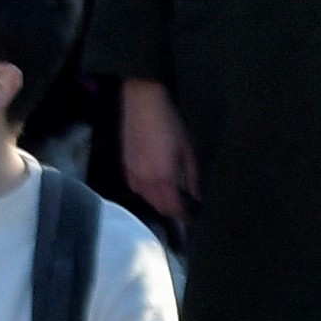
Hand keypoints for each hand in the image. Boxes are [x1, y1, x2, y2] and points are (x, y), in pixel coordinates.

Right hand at [115, 81, 194, 229]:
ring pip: (146, 199)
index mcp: (162, 178)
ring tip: (171, 197)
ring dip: (158, 202)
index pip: (173, 207)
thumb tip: (196, 196)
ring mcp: (131, 174)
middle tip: (185, 207)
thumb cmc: (169, 123)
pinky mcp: (125, 167)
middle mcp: (144, 181)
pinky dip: (147, 192)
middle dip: (172, 210)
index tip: (193, 216)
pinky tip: (155, 185)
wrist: (141, 104)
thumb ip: (192, 176)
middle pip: (158, 207)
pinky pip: (136, 189)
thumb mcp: (187, 149)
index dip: (185, 216)